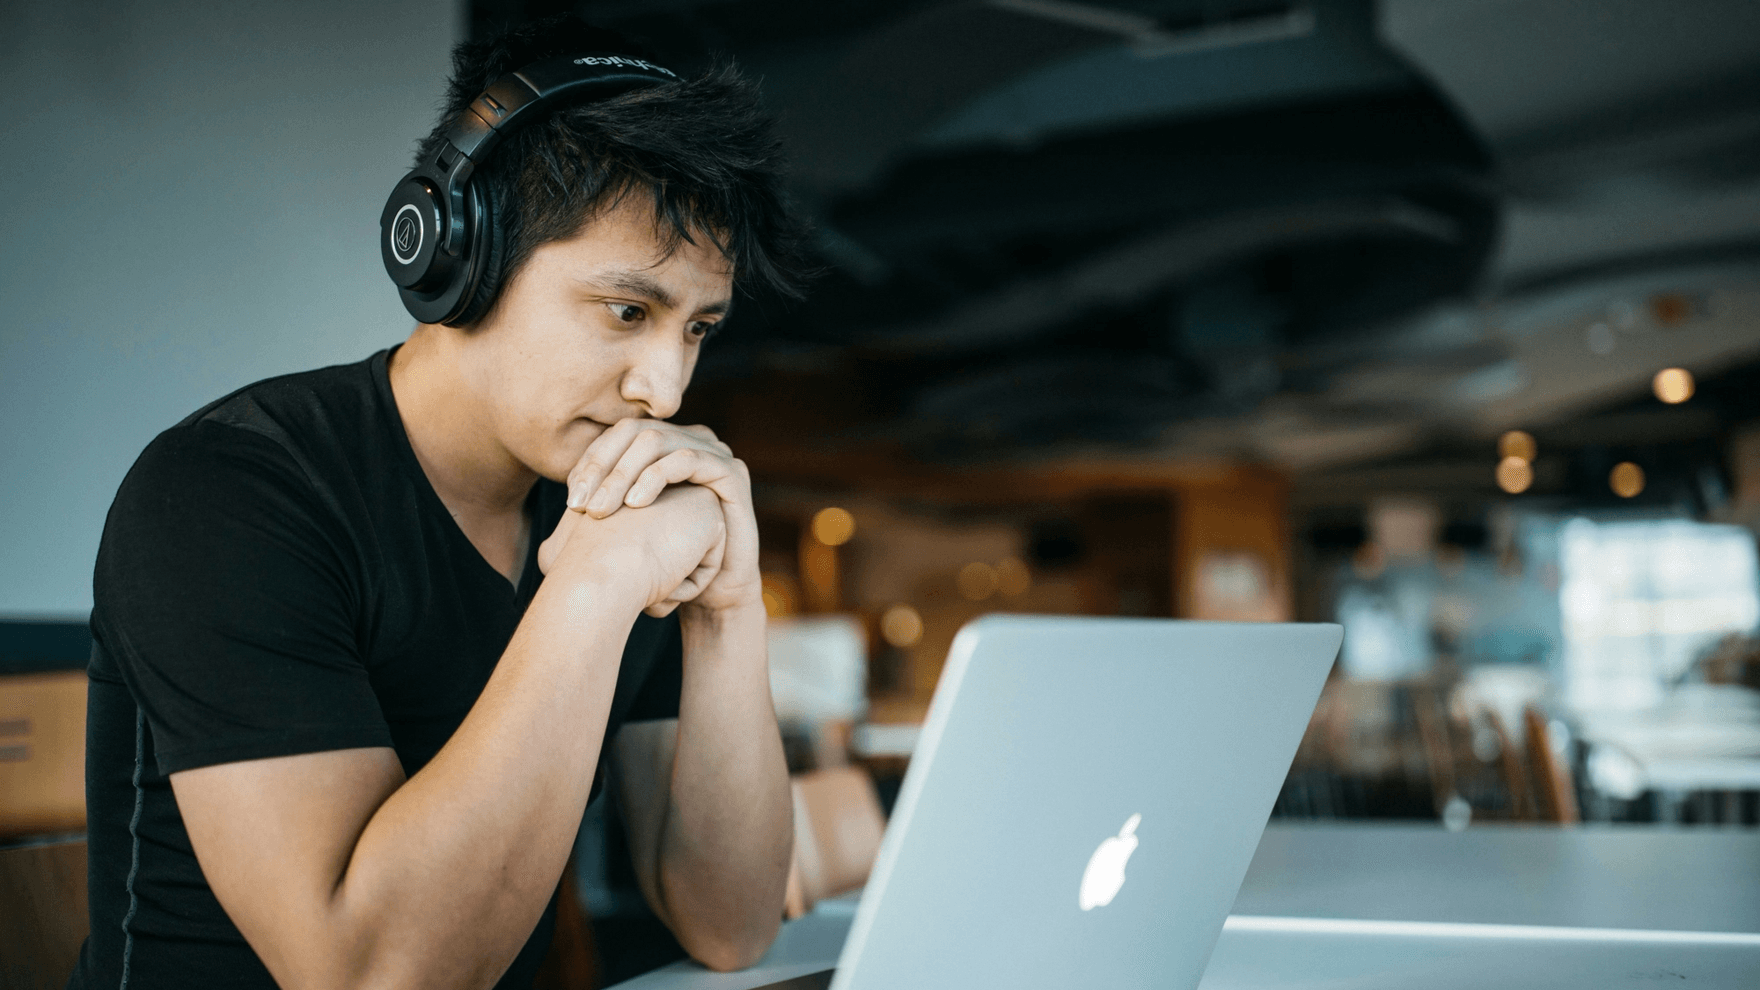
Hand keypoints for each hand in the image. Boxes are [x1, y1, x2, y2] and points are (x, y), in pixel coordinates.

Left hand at [565, 420, 760, 615]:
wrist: (712, 591)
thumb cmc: (667, 562)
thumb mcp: (626, 530)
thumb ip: (603, 506)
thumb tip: (566, 500)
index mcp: (663, 448)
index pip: (616, 437)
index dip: (589, 463)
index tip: (570, 502)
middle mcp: (688, 441)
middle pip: (634, 432)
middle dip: (602, 468)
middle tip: (581, 507)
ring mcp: (712, 452)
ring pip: (657, 441)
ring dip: (623, 474)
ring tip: (602, 510)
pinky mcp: (731, 471)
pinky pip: (688, 459)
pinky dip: (656, 477)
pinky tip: (636, 505)